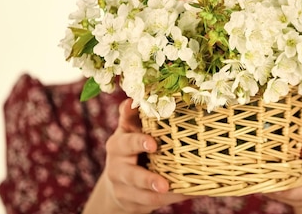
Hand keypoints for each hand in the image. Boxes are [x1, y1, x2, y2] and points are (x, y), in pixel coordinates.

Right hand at [83, 98, 191, 213]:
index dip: (139, 143)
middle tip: (163, 183)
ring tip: (174, 192)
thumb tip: (132, 100)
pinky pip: (150, 203)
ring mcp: (122, 188)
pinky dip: (169, 199)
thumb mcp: (129, 130)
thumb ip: (131, 116)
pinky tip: (185, 193)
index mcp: (118, 145)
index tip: (153, 144)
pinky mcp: (131, 203)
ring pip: (140, 194)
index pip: (126, 143)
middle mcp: (116, 167)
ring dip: (158, 195)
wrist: (118, 180)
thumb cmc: (130, 147)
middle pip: (130, 175)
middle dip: (147, 179)